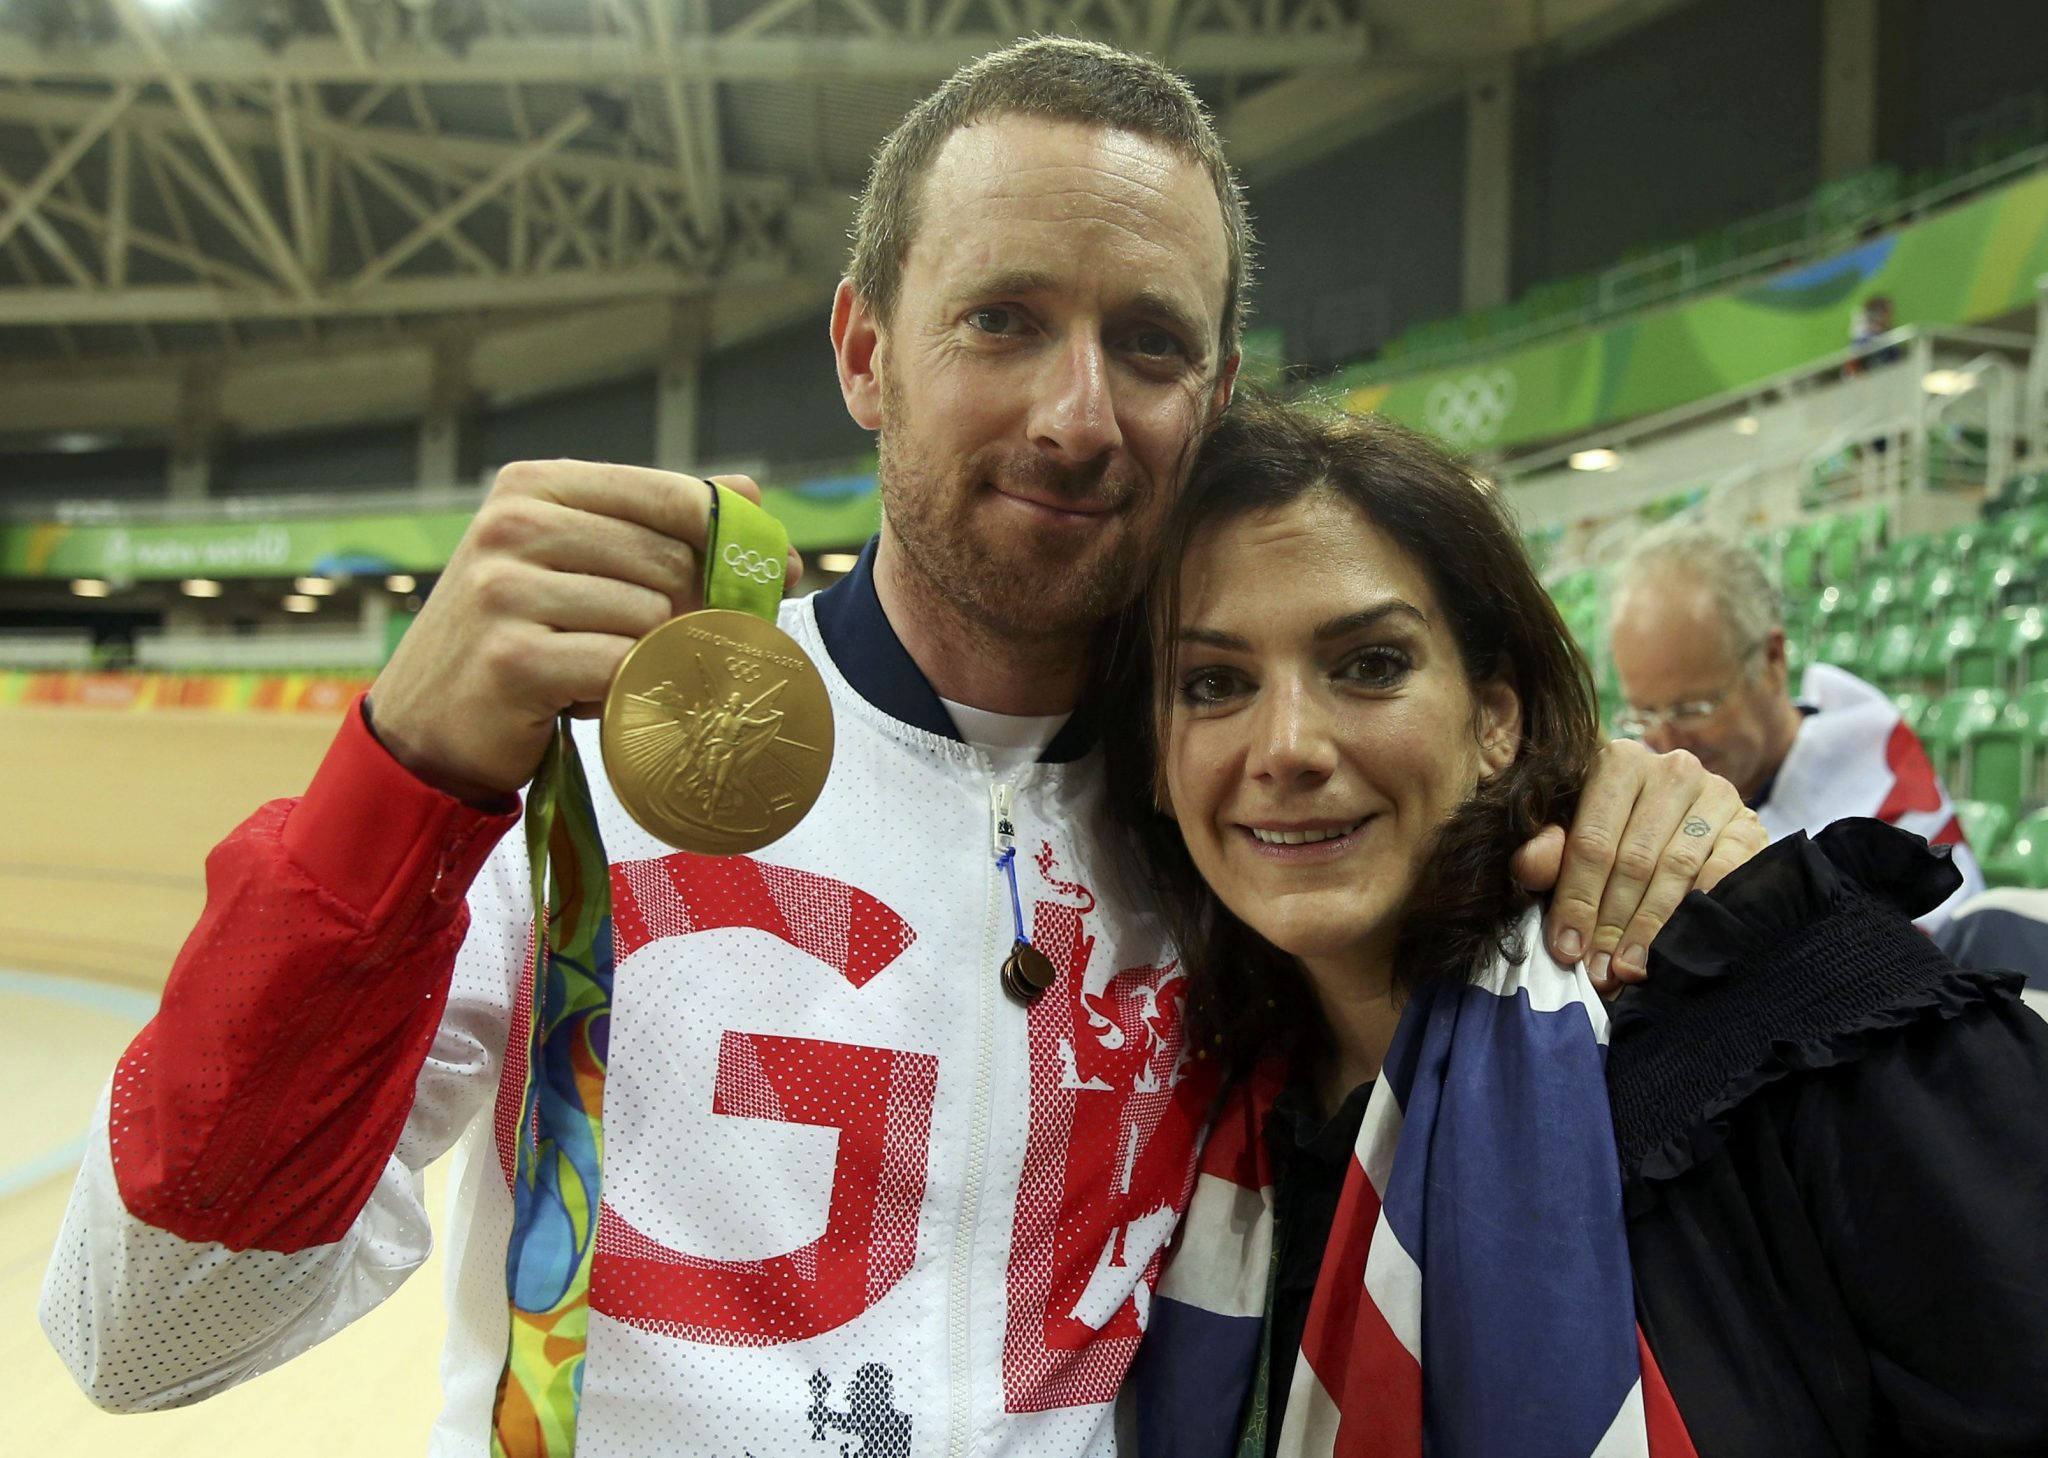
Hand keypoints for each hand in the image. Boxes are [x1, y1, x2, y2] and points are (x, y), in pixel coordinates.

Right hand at [368, 461, 802, 801]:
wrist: (425, 724)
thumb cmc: (516, 636)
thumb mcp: (574, 560)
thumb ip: (656, 522)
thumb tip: (751, 495)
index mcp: (533, 486)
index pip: (668, 493)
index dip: (728, 537)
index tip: (771, 573)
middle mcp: (512, 525)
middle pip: (668, 558)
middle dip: (692, 607)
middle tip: (675, 642)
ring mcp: (505, 591)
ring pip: (650, 614)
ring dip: (649, 654)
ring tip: (605, 668)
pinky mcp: (513, 659)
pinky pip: (622, 664)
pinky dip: (626, 688)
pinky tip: (591, 696)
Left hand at [1511, 741, 1768, 993]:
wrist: (1684, 823)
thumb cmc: (1614, 834)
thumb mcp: (1571, 838)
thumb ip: (1546, 852)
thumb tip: (1530, 865)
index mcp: (1616, 762)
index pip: (1592, 841)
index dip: (1577, 899)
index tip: (1567, 948)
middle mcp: (1670, 769)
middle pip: (1635, 858)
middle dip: (1612, 922)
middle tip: (1600, 970)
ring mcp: (1716, 793)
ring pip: (1678, 868)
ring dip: (1652, 926)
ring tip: (1630, 968)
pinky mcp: (1750, 823)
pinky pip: (1727, 869)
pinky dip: (1704, 906)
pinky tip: (1685, 939)